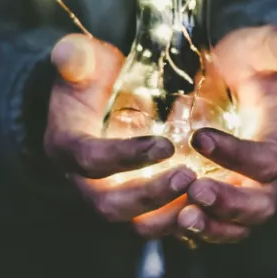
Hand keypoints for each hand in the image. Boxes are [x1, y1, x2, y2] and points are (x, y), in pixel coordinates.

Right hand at [45, 34, 195, 232]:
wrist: (96, 99)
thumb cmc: (91, 76)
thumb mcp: (82, 60)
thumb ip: (75, 56)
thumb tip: (68, 54)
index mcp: (66, 146)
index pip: (90, 159)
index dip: (126, 156)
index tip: (165, 145)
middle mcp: (83, 181)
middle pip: (111, 205)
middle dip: (150, 195)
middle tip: (188, 176)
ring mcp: (109, 195)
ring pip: (134, 223)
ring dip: (168, 215)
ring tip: (204, 196)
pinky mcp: (134, 203)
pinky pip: (155, 222)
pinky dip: (180, 219)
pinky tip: (210, 205)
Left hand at [178, 26, 276, 242]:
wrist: (233, 77)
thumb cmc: (246, 61)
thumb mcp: (259, 47)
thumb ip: (276, 47)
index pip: (267, 159)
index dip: (237, 155)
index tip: (198, 137)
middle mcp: (265, 170)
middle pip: (260, 204)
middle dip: (229, 204)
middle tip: (194, 191)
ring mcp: (242, 185)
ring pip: (237, 225)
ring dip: (210, 227)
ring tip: (180, 218)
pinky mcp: (219, 192)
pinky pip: (212, 223)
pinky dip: (190, 228)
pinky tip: (162, 219)